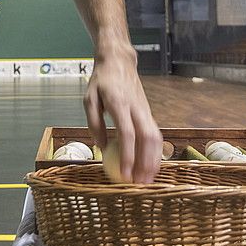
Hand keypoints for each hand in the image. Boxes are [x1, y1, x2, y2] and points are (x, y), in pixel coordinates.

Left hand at [84, 51, 161, 183]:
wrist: (119, 62)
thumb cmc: (102, 81)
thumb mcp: (89, 98)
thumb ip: (94, 123)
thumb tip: (101, 148)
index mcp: (119, 103)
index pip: (127, 134)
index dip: (128, 156)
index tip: (125, 174)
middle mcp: (136, 107)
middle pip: (147, 138)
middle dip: (145, 163)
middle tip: (139, 184)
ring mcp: (145, 110)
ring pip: (156, 137)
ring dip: (154, 160)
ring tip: (148, 180)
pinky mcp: (149, 112)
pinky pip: (156, 134)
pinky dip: (156, 152)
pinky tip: (151, 165)